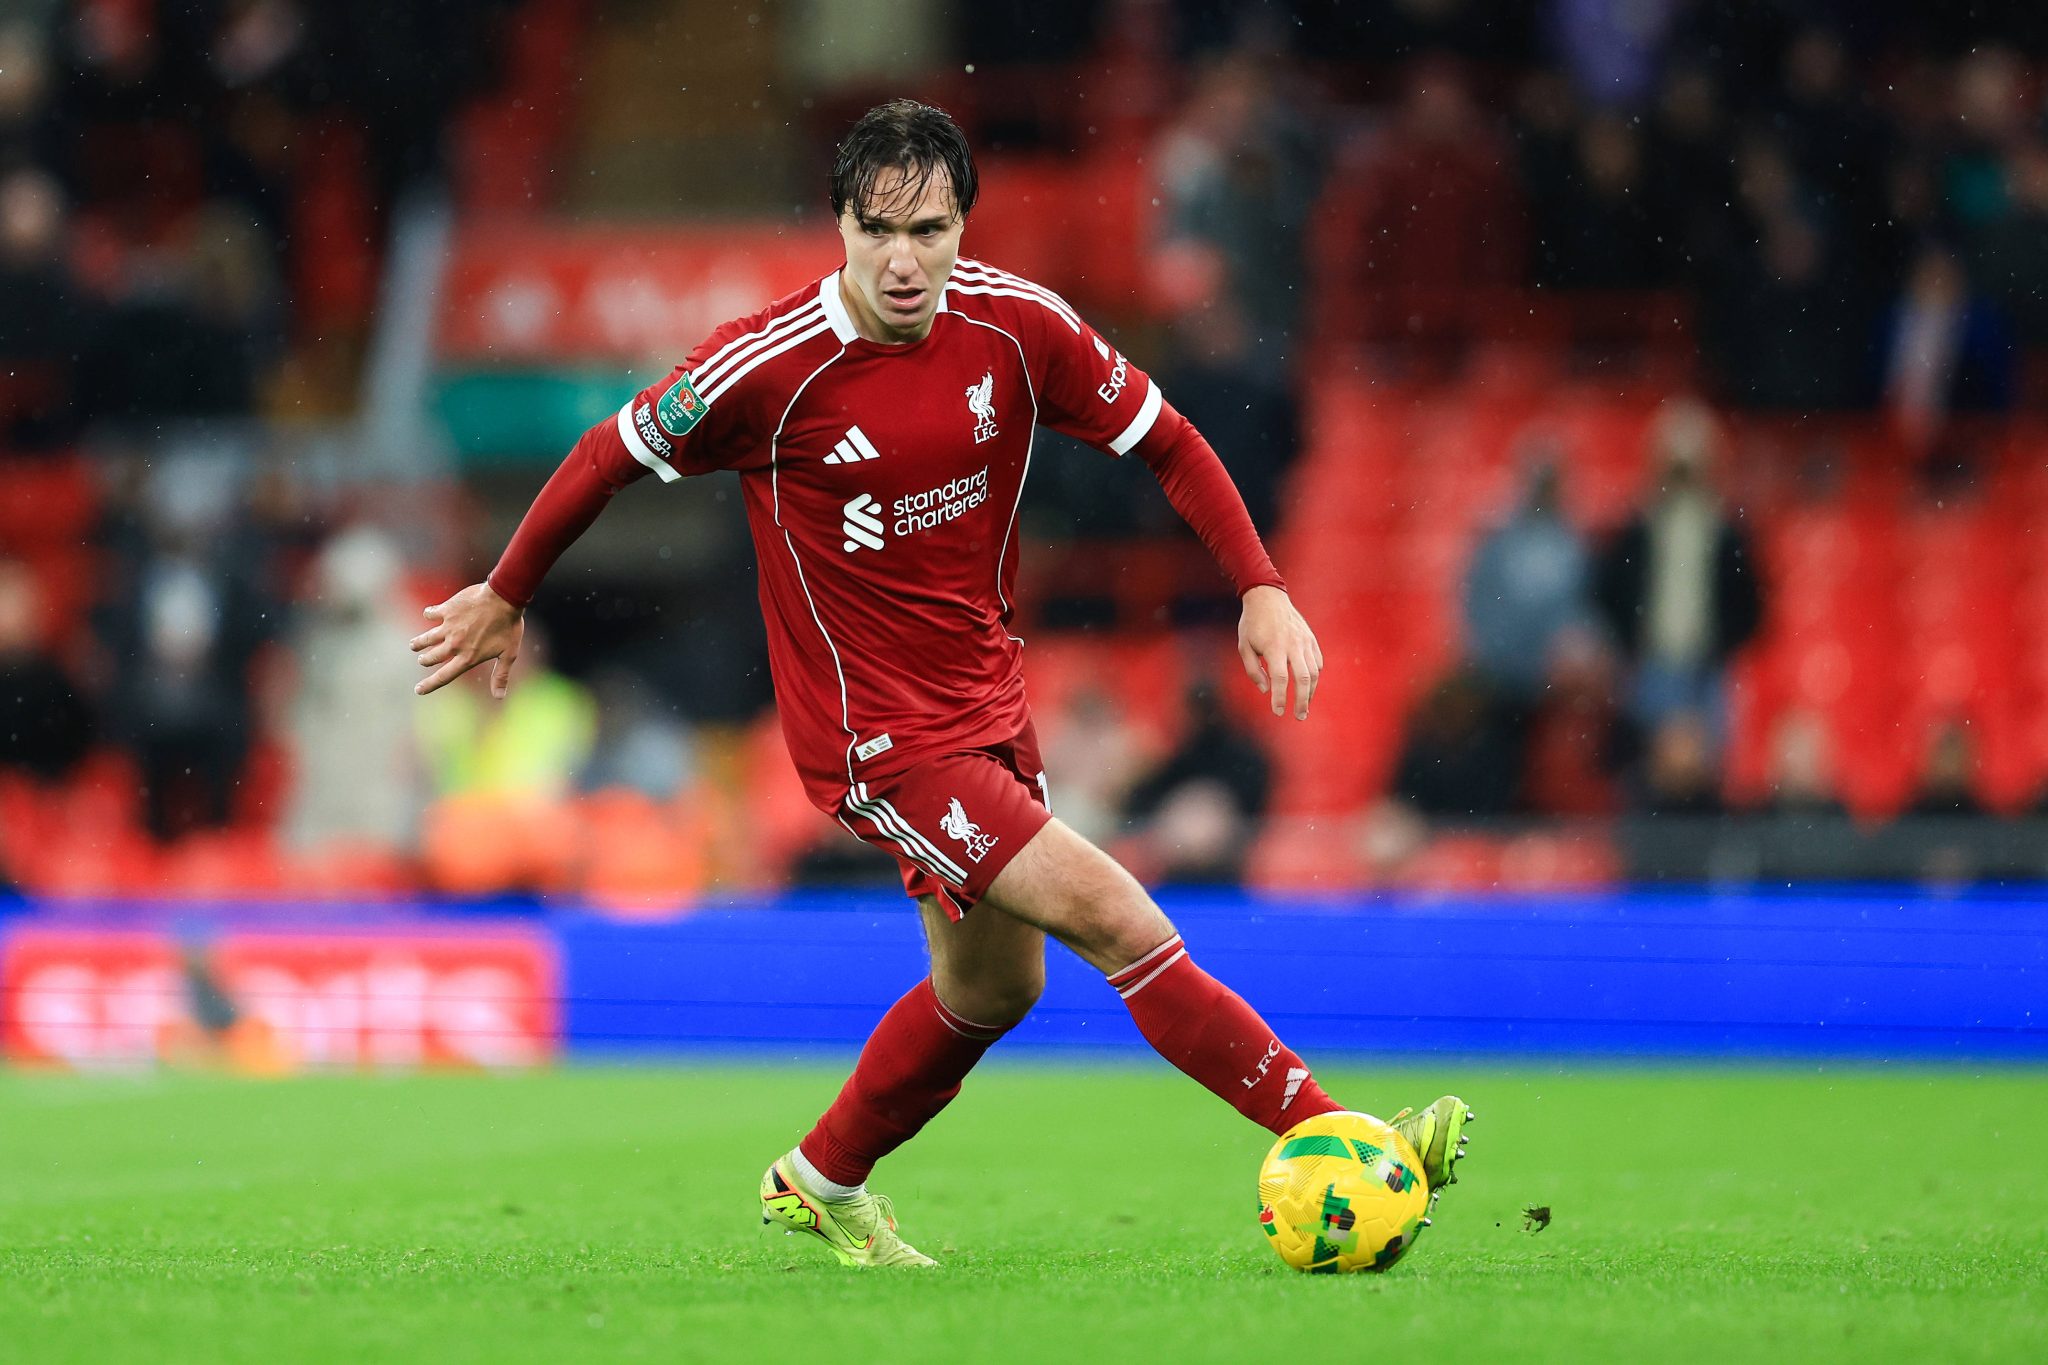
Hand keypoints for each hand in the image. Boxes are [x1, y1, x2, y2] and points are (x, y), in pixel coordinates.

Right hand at [410, 582, 524, 697]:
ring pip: (426, 638)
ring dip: (419, 643)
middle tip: (422, 659)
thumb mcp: (509, 654)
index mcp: (468, 657)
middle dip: (425, 660)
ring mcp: (449, 627)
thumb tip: (499, 697)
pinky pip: (431, 614)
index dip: (430, 685)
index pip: (444, 676)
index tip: (418, 690)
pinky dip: (428, 614)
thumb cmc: (509, 626)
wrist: (504, 598)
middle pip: (432, 657)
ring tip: (414, 645)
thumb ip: (500, 675)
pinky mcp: (447, 610)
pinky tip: (429, 613)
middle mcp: (455, 645)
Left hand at [1237, 585, 1322, 720]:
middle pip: (1303, 678)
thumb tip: (1266, 690)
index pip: (1280, 678)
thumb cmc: (1252, 624)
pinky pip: (1317, 662)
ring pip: (1314, 672)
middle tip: (1299, 716)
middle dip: (1302, 701)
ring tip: (1304, 706)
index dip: (1280, 697)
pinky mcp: (1311, 639)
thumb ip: (1254, 670)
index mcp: (1274, 647)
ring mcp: (1305, 641)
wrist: (1268, 597)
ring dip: (1310, 692)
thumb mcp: (1244, 646)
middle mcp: (1293, 644)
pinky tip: (1308, 687)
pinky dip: (1315, 676)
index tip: (1277, 712)